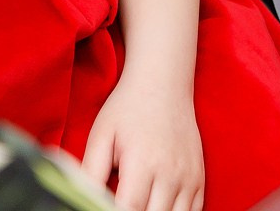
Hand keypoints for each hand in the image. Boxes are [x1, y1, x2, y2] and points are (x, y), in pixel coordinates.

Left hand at [81, 75, 204, 210]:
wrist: (163, 81)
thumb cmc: (128, 108)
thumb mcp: (101, 136)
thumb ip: (90, 174)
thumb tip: (80, 201)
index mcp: (142, 163)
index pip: (128, 210)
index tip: (107, 208)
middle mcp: (170, 173)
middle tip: (122, 201)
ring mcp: (189, 177)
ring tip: (141, 203)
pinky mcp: (199, 178)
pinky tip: (158, 206)